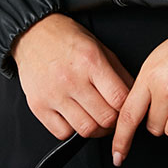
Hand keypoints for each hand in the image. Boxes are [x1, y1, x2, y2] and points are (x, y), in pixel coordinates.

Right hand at [11, 12, 135, 139]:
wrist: (33, 34)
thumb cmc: (66, 39)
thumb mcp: (99, 47)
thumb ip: (119, 72)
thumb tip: (134, 95)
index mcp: (90, 61)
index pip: (119, 99)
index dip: (127, 108)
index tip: (126, 108)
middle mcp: (72, 79)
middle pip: (105, 118)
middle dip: (114, 121)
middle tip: (112, 116)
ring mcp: (53, 94)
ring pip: (85, 130)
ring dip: (96, 129)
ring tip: (96, 118)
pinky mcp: (38, 106)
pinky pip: (62, 133)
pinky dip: (72, 130)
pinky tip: (74, 117)